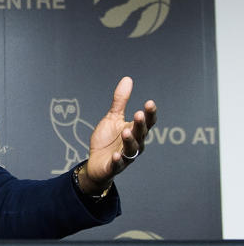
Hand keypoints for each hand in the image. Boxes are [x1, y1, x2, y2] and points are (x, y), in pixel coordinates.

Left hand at [81, 77, 157, 194]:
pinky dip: (118, 160)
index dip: (150, 114)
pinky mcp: (114, 166)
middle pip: (141, 134)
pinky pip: (118, 164)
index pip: (147, 122)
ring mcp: (125, 156)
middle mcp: (134, 143)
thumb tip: (128, 79)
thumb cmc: (107, 140)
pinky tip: (116, 156)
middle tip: (139, 114)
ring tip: (126, 132)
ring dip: (130, 141)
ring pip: (131, 149)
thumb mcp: (113, 118)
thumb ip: (120, 101)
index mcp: (135, 131)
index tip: (149, 103)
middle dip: (141, 125)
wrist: (96, 162)